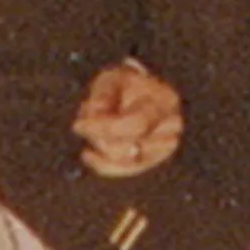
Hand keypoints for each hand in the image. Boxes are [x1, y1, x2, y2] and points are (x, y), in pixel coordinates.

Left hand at [71, 61, 182, 177]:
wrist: (141, 94)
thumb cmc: (125, 85)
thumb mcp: (112, 78)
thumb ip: (102, 97)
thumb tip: (94, 118)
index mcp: (164, 102)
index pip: (136, 124)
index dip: (104, 127)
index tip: (78, 125)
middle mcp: (170, 129)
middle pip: (129, 148)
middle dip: (100, 138)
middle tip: (82, 125)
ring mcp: (164, 149)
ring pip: (125, 162)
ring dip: (101, 147)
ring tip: (91, 130)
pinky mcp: (154, 162)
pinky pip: (124, 171)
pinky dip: (102, 165)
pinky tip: (88, 154)